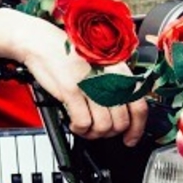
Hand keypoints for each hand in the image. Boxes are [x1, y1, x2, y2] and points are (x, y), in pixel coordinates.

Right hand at [0, 9, 147, 145]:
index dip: (136, 129)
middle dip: (108, 133)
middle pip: (120, 122)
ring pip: (103, 126)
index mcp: (120, 72)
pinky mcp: (72, 90)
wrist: (43, 42)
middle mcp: (109, 78)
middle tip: (98, 131)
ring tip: (84, 127)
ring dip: (93, 134)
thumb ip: (115, 88)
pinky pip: (83, 123)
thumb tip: (122, 115)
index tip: (129, 139)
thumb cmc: (70, 54)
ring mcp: (91, 85)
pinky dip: (79, 129)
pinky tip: (74, 124)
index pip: (139, 108)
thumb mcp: (102, 66)